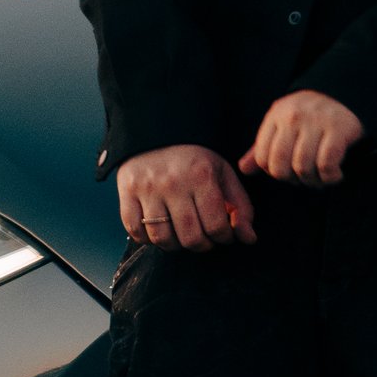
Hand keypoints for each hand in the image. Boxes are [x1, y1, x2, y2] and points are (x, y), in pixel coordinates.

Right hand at [117, 144, 256, 248]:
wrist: (157, 131)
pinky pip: (135, 231)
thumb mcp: (223, 174)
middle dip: (201, 245)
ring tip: (181, 234)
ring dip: (175, 245)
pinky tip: (158, 229)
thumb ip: (241, 206)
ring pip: (162, 239)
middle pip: (190, 238)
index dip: (223, 238)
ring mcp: (147, 189)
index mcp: (201, 176)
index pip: (216, 226)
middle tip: (203, 238)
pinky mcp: (127, 192)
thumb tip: (249, 239)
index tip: (222, 234)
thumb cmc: (195, 158)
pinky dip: (147, 239)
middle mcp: (173, 183)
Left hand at [242, 90, 367, 186]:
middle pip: (280, 166)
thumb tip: (243, 169)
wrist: (347, 92)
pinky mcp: (338, 129)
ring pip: (303, 167)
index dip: (274, 172)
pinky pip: (326, 164)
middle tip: (304, 178)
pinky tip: (335, 175)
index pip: (262, 157)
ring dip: (313, 182)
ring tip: (320, 179)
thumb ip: (262, 146)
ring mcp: (315, 121)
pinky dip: (330, 177)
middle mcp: (293, 117)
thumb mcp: (283, 123)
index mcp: (276, 115)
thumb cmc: (311, 115)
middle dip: (292, 180)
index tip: (288, 172)